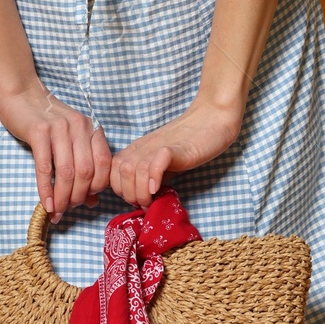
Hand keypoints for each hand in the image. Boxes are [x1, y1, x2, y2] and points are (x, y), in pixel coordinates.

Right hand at [0, 79, 112, 216]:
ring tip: (57, 210)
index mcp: (91, 128)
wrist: (21, 95)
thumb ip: (82, 167)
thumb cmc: (46, 121)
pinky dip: (46, 189)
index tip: (85, 200)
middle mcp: (80, 127)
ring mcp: (60, 128)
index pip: (104, 164)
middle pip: (86, 171)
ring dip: (63, 197)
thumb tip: (91, 201)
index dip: (97, 187)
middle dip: (78, 196)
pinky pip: (45, 167)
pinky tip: (46, 203)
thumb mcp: (69, 140)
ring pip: (67, 172)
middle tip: (68, 209)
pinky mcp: (39, 132)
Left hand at [109, 98, 240, 207]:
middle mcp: (142, 147)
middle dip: (129, 194)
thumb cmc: (189, 143)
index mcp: (137, 149)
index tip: (137, 199)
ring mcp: (157, 147)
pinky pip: (155, 163)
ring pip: (133, 170)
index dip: (120, 189)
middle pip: (121, 172)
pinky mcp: (173, 149)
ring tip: (152, 201)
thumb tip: (143, 199)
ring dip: (140, 192)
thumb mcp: (163, 162)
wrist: (211, 120)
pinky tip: (158, 189)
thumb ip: (151, 175)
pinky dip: (153, 178)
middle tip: (146, 204)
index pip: (112, 171)